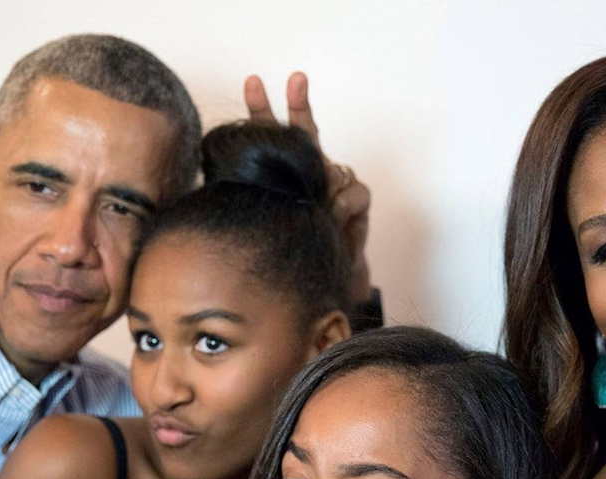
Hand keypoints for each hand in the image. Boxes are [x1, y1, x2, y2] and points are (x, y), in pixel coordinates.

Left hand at [245, 72, 371, 304]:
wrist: (321, 274)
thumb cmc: (291, 246)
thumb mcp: (268, 221)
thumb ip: (260, 201)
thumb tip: (247, 187)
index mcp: (285, 169)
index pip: (272, 136)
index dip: (261, 108)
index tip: (252, 82)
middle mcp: (312, 169)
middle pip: (306, 130)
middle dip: (300, 102)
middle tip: (296, 77)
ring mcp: (336, 181)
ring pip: (331, 166)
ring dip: (322, 184)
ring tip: (316, 207)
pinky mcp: (358, 199)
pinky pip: (350, 193)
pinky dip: (338, 206)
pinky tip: (332, 218)